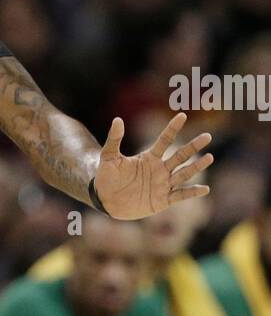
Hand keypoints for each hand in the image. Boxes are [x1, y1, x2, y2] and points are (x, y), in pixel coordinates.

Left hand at [94, 112, 212, 218]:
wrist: (105, 199)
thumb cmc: (107, 177)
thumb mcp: (108, 157)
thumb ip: (114, 140)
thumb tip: (117, 120)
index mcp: (149, 158)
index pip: (164, 140)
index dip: (172, 128)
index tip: (182, 115)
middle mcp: (159, 169)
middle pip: (180, 156)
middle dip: (193, 146)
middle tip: (207, 136)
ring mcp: (162, 185)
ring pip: (183, 174)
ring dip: (196, 166)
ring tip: (209, 157)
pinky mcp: (162, 200)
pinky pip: (180, 196)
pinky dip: (192, 193)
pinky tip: (205, 189)